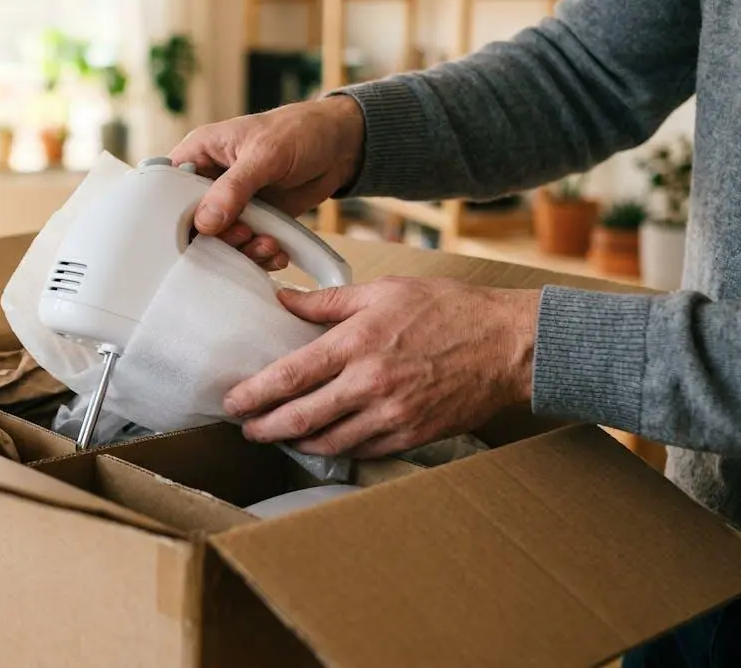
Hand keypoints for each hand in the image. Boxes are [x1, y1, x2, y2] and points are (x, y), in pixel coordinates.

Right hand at [170, 96, 363, 270]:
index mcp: (200, 154)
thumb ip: (234, 188)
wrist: (339, 146)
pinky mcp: (253, 220)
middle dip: (217, 237)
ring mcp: (232, 203)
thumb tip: (205, 221)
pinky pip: (245, 246)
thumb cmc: (298, 131)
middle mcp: (210, 181)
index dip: (174, 214)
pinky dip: (259, 254)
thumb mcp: (265, 154)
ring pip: (220, 240)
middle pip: (192, 222)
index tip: (194, 232)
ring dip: (242, 250)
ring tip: (267, 244)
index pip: (168, 188)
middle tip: (244, 234)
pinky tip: (277, 251)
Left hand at [223, 278, 539, 458]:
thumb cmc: (449, 310)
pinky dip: (336, 448)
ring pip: (328, 440)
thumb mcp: (384, 291)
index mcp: (357, 344)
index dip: (253, 394)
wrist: (508, 346)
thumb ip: (328, 301)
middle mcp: (369, 384)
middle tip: (246, 428)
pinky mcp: (411, 435)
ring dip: (296, 441)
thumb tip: (284, 300)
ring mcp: (391, 415)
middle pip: (300, 417)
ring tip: (278, 435)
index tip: (233, 401)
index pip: (289, 376)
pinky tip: (323, 441)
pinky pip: (362, 449)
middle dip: (264, 427)